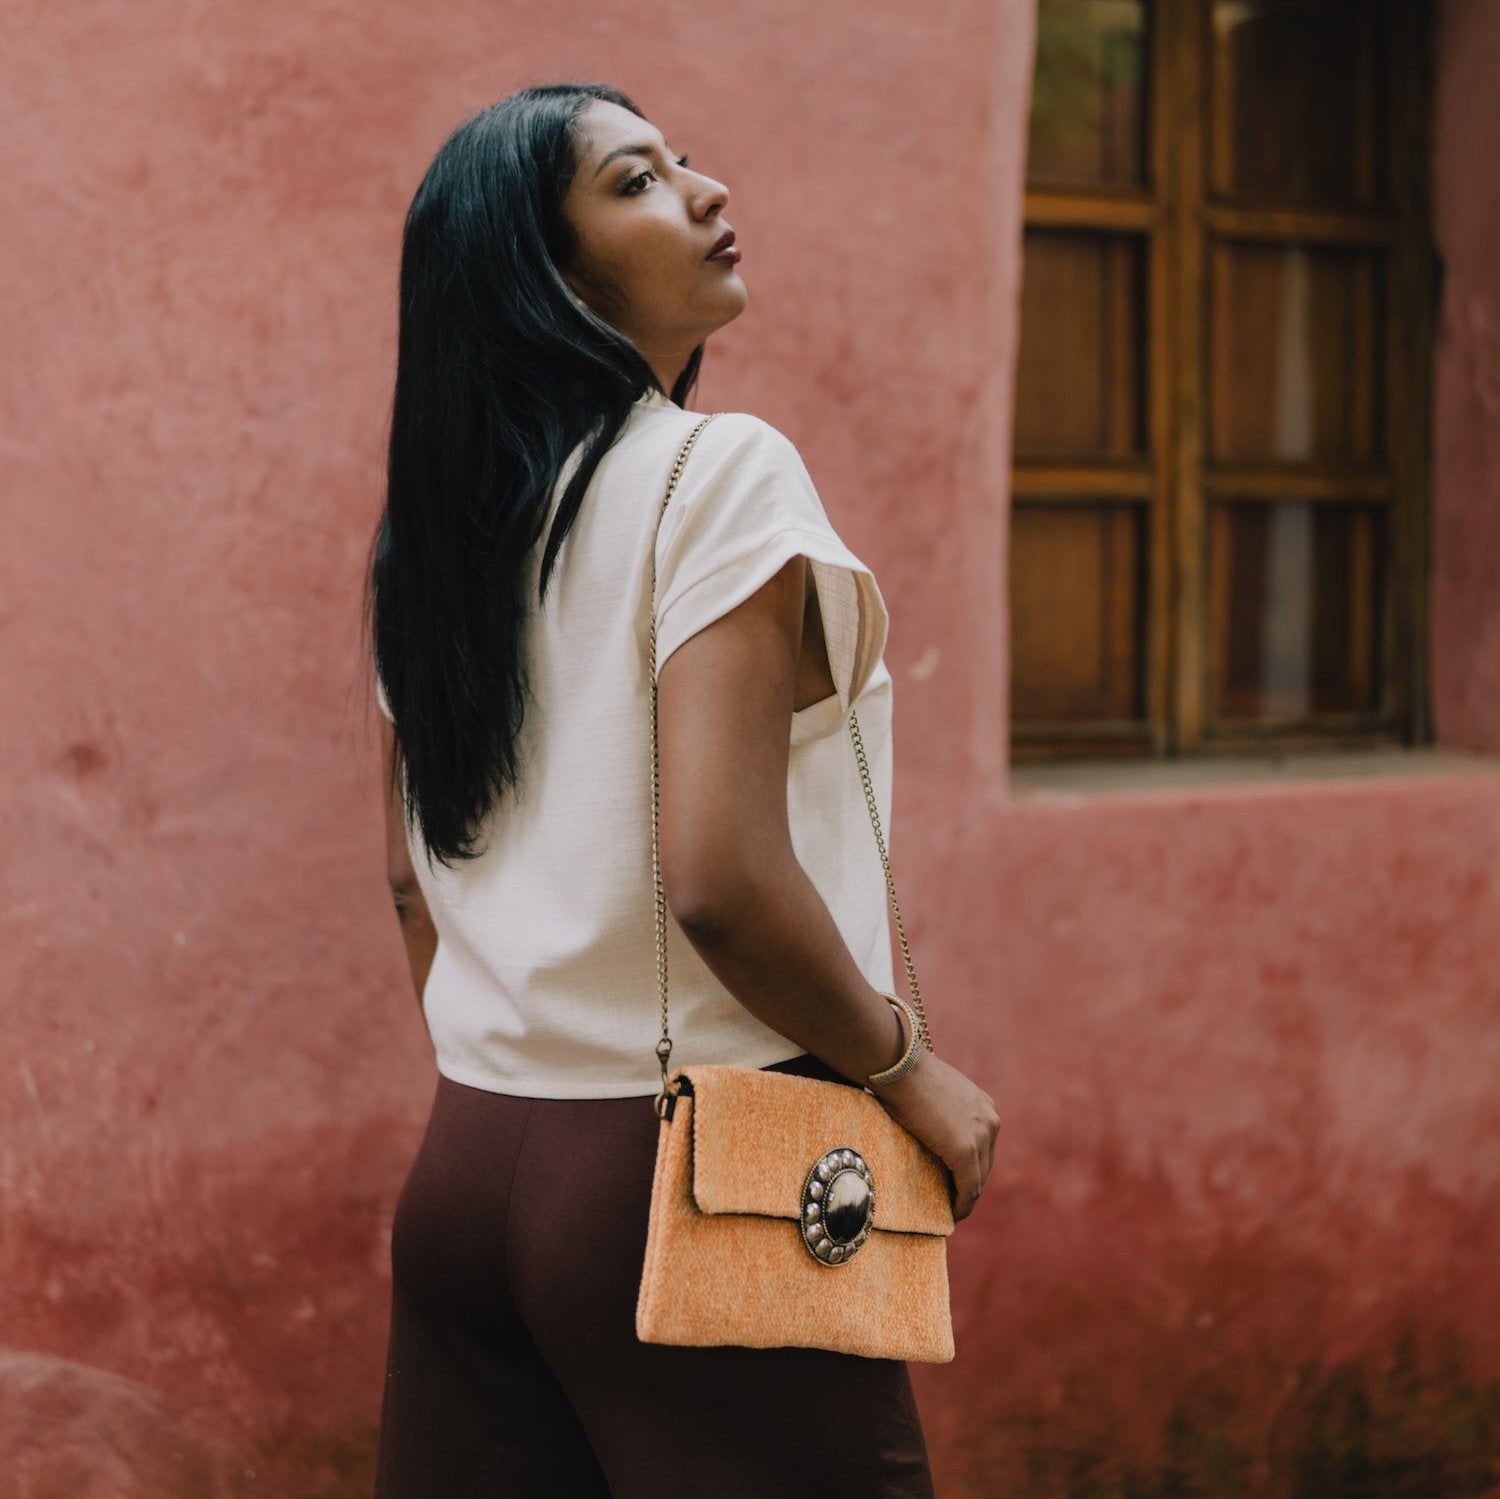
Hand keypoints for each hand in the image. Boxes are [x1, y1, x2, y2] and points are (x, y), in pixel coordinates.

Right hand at [871, 1051, 998, 1220]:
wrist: (898, 1066)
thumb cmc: (906, 1074)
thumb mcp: (935, 1091)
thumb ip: (942, 1110)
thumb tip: (926, 1124)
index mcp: (985, 1106)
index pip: (983, 1147)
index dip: (971, 1168)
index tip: (957, 1183)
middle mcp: (990, 1121)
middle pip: (984, 1166)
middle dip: (970, 1186)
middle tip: (952, 1202)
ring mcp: (980, 1136)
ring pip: (977, 1180)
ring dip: (965, 1198)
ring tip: (951, 1211)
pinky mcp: (964, 1151)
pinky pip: (968, 1188)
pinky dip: (962, 1204)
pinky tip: (952, 1214)